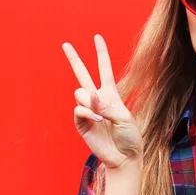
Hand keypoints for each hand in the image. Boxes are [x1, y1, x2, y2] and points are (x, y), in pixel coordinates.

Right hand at [63, 34, 142, 169]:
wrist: (124, 157)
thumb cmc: (130, 137)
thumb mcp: (125, 117)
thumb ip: (108, 105)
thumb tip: (90, 97)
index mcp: (111, 95)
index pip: (105, 70)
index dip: (101, 53)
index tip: (97, 37)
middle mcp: (97, 100)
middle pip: (82, 75)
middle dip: (74, 59)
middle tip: (65, 44)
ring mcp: (88, 110)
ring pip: (80, 94)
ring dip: (90, 102)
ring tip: (101, 116)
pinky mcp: (81, 123)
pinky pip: (78, 110)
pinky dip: (87, 112)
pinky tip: (96, 120)